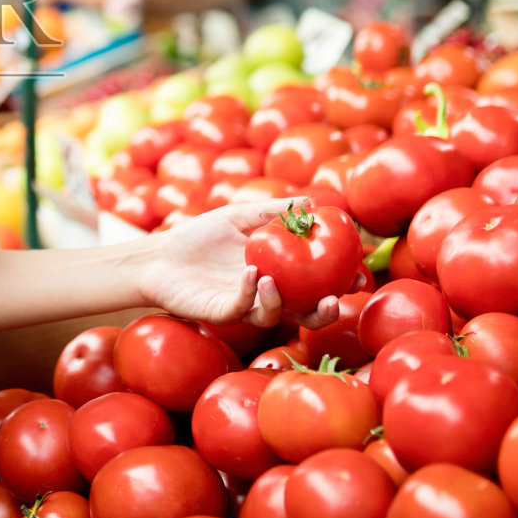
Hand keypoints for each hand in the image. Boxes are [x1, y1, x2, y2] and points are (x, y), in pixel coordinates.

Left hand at [134, 198, 340, 328]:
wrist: (158, 256)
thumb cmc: (199, 237)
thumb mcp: (239, 216)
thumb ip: (274, 211)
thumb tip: (312, 201)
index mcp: (277, 276)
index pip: (316, 286)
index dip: (339, 285)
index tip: (359, 275)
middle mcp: (265, 297)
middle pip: (304, 315)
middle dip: (323, 313)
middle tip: (334, 300)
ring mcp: (244, 307)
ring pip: (273, 316)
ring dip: (279, 300)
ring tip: (273, 278)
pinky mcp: (220, 314)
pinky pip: (241, 308)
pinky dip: (249, 293)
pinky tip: (251, 274)